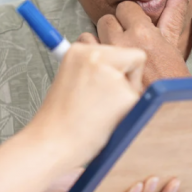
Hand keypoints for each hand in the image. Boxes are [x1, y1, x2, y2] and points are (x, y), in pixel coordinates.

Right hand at [28, 43, 145, 163]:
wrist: (52, 143)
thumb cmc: (60, 119)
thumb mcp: (70, 79)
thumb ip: (92, 68)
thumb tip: (116, 65)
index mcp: (78, 50)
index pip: (113, 48)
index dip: (112, 67)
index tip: (100, 84)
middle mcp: (95, 55)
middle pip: (131, 57)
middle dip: (125, 77)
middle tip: (100, 100)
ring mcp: (112, 74)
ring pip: (137, 78)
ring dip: (126, 94)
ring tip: (100, 111)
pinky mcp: (126, 95)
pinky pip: (139, 99)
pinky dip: (128, 111)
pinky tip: (107, 119)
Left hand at [89, 0, 191, 86]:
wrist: (160, 114)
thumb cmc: (169, 82)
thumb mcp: (173, 45)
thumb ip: (175, 13)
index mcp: (144, 33)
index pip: (124, 8)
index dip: (128, 19)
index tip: (134, 32)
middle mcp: (122, 42)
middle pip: (106, 20)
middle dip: (113, 30)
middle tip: (123, 47)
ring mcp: (105, 58)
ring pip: (91, 35)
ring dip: (99, 44)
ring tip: (111, 59)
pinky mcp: (91, 72)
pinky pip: (81, 53)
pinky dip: (88, 58)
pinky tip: (100, 69)